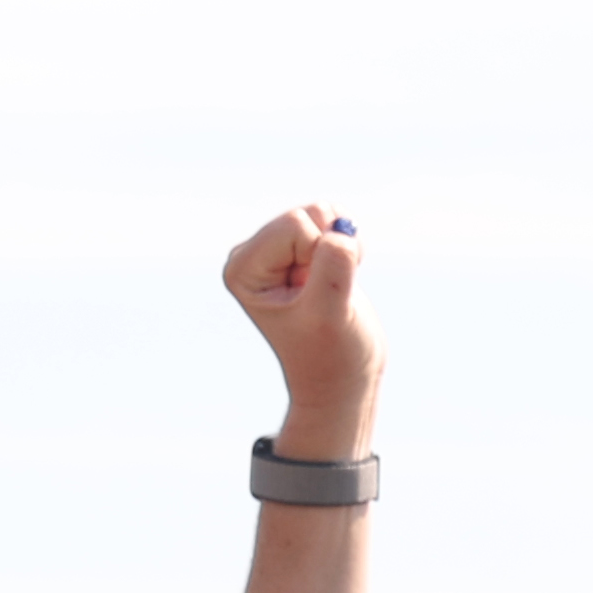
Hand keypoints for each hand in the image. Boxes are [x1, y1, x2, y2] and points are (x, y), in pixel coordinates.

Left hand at [223, 206, 382, 465]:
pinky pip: (334, 218)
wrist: (342, 379)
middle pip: (307, 215)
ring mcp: (277, 250)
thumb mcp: (331, 315)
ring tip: (334, 286)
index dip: (320, 257)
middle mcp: (253, 255)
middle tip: (327, 293)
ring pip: (322, 212)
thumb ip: (333, 269)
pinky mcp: (302, 249)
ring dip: (342, 246)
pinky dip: (349, 244)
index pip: (295, 227)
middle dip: (330, 249)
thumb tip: (342, 229)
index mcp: (243, 268)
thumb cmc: (332, 356)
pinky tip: (340, 277)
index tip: (318, 298)